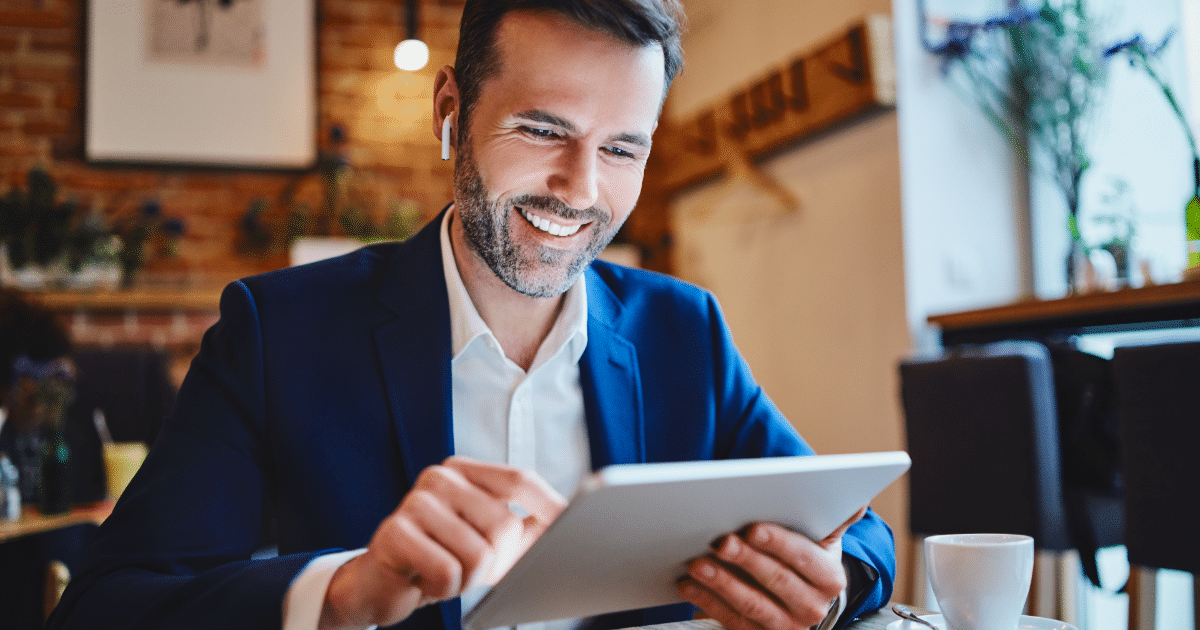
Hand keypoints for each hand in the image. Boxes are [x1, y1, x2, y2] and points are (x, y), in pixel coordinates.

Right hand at [319, 456, 566, 629]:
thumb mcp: (489, 540)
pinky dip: (444, 588)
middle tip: (471, 568)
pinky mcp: (395, 533)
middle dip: (498, 561)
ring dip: (467, 579)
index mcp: (464, 471)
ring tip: (445, 572)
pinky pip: (447, 572)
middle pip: (504, 524)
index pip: (520, 479)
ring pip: (478, 554)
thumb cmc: (442, 558)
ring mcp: (414, 502)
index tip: (575, 525)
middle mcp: (439, 478)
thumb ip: (528, 526)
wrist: (382, 585)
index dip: (550, 506)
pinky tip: (425, 580)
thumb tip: (574, 521)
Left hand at [676, 506, 867, 629]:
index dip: (777, 542)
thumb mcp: (823, 539)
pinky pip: (729, 619)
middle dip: (745, 559)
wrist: (801, 598)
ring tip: (697, 563)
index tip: (753, 528)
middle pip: (774, 580)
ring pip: (750, 603)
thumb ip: (834, 519)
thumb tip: (857, 501)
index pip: (802, 557)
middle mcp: (811, 607)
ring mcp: (783, 626)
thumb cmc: (805, 558)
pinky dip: (706, 601)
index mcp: (829, 578)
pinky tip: (689, 584)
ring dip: (721, 582)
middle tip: (720, 541)